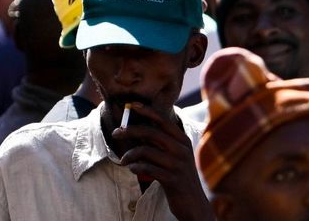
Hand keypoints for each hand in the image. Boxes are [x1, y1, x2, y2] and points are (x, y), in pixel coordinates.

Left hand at [112, 103, 212, 220]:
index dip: (146, 110)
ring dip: (129, 154)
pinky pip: (148, 168)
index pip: (162, 120)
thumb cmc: (178, 176)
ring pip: (146, 151)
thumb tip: (135, 129)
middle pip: (151, 132)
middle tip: (115, 133)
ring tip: (123, 161)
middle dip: (129, 130)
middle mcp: (182, 149)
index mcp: (182, 140)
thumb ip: (160, 143)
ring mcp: (178, 164)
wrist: (193, 203)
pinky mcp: (173, 179)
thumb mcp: (174, 156)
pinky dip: (136, 167)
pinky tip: (132, 169)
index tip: (130, 105)